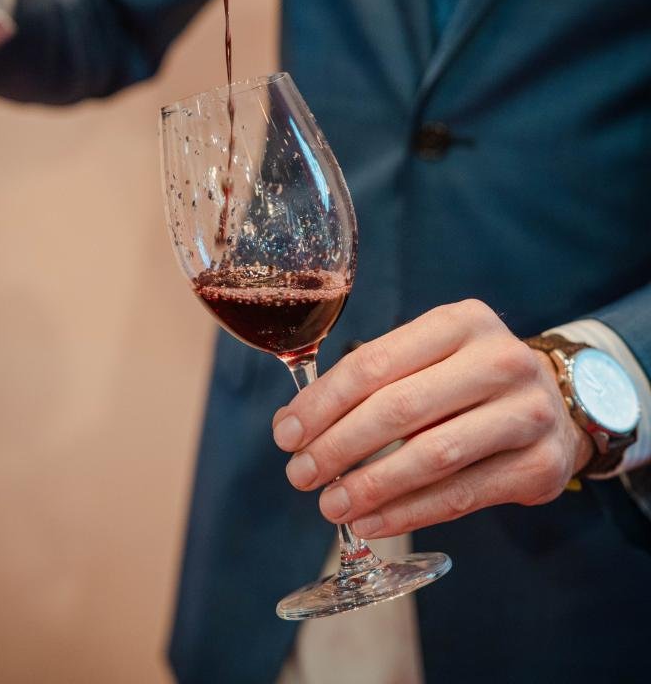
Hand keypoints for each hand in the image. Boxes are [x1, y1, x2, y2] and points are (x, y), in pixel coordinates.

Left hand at [272, 299, 593, 538]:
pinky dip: (408, 512)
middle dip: (338, 446)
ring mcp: (526, 414)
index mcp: (461, 322)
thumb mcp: (433, 353)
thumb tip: (298, 422)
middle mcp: (499, 361)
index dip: (323, 402)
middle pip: (399, 409)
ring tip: (331, 505)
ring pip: (431, 456)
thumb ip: (376, 377)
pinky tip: (372, 521)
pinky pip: (461, 496)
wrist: (557, 403)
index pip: (375, 363)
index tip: (286, 433)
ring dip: (371, 486)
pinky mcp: (539, 466)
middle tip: (300, 474)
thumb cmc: (471, 377)